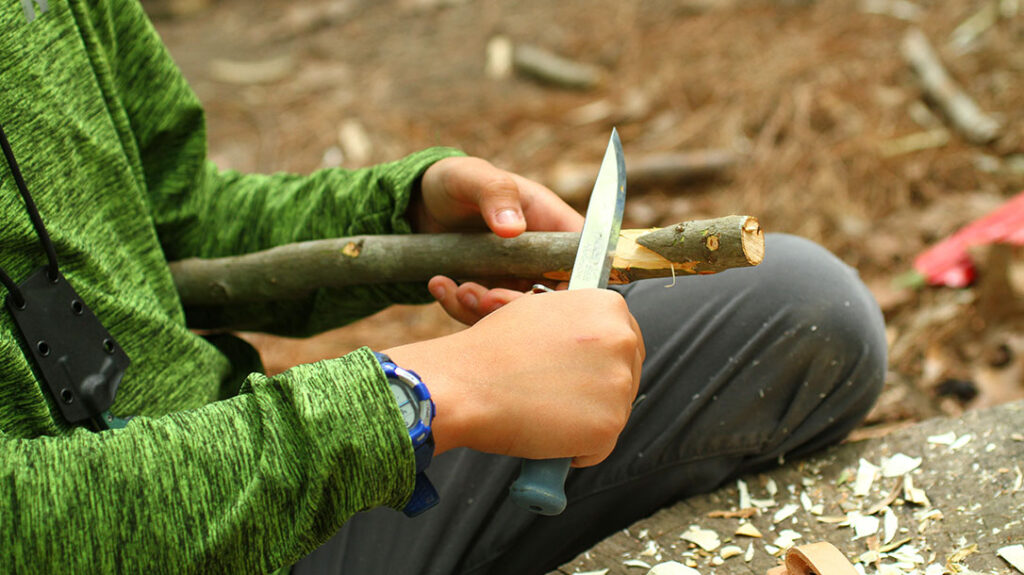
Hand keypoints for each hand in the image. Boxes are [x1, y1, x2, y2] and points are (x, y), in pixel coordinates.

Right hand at [385, 289, 643, 467]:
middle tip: (557, 398)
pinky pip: (599, 448)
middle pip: (626, 377)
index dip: (599, 363)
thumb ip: (576, 322)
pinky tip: (544, 432)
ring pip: (612, 413)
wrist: (465, 384)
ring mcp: (619, 383)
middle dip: (597, 392)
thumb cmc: (491, 350)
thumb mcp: (541, 312)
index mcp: (609, 306)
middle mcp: (623, 340)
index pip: (625, 342)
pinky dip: (575, 450)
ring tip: (541, 411)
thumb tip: (589, 341)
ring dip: (582, 420)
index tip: (580, 375)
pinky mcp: (610, 425)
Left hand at [413, 157, 583, 323]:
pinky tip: (440, 285)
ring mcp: (519, 281)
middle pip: (553, 302)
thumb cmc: (459, 180)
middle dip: (516, 307)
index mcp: (556, 227)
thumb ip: (496, 194)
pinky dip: (462, 308)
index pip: (586, 267)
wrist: (424, 202)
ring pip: (517, 317)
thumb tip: (513, 227)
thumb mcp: (473, 178)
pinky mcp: (492, 295)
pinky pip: (485, 317)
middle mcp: (544, 260)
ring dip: (484, 312)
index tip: (530, 295)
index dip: (569, 291)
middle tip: (484, 298)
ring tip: (458, 289)